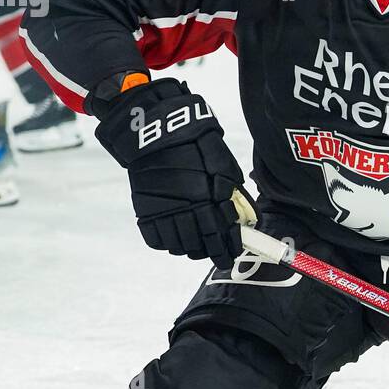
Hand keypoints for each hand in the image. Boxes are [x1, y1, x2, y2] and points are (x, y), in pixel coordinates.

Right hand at [94, 77, 255, 265]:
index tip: (230, 256)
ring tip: (196, 242)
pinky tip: (175, 234)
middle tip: (215, 249)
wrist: (155, 133)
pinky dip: (167, 243)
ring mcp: (162, 214)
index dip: (226, 250)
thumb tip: (244, 218)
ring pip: (178, 248)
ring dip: (189, 248)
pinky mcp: (144, 212)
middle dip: (209, 251)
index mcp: (206, 201)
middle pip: (198, 248)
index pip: (219, 238)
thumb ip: (233, 194)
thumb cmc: (194, 145)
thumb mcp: (222, 165)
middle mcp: (184, 211)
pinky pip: (156, 241)